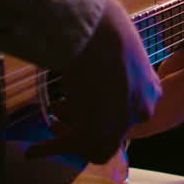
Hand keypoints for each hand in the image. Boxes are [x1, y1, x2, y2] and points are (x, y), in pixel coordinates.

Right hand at [27, 1, 160, 162]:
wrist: (100, 33)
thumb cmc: (107, 32)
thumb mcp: (121, 54)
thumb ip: (117, 72)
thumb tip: (98, 73)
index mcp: (151, 92)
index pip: (129, 115)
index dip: (105, 116)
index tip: (84, 107)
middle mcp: (140, 112)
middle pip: (112, 135)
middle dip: (86, 128)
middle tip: (62, 119)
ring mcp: (119, 125)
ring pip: (92, 146)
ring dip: (67, 137)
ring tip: (49, 124)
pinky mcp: (94, 132)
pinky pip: (68, 146)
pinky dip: (48, 149)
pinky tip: (32, 151)